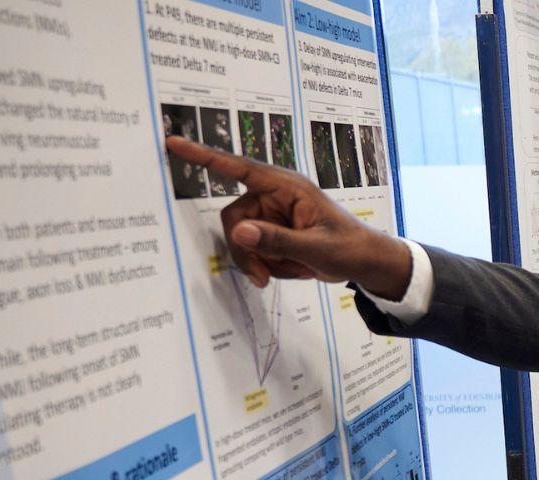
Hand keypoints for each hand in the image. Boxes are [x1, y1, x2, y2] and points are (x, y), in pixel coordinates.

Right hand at [165, 136, 412, 297]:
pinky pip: (252, 248)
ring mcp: (272, 215)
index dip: (205, 156)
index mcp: (288, 187)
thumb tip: (239, 231)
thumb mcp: (316, 247)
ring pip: (240, 238)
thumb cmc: (349, 247)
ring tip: (285, 273)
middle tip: (263, 276)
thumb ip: (277, 240)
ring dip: (258, 261)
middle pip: (234, 219)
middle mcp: (275, 196)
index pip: (240, 168)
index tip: (173, 143)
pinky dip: (266, 264)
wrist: (365, 263)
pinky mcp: (272, 232)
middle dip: (246, 250)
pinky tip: (290, 269)